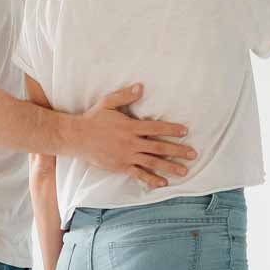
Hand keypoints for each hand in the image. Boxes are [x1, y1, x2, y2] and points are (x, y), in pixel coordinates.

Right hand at [72, 84, 196, 189]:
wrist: (77, 137)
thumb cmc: (93, 118)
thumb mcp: (108, 102)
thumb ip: (125, 95)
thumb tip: (141, 87)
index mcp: (130, 127)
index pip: (156, 128)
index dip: (172, 130)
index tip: (185, 131)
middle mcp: (131, 143)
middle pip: (159, 148)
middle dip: (178, 151)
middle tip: (193, 154)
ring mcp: (126, 156)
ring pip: (152, 163)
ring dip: (169, 167)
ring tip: (184, 171)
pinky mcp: (120, 167)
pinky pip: (138, 174)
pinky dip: (151, 179)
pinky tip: (162, 183)